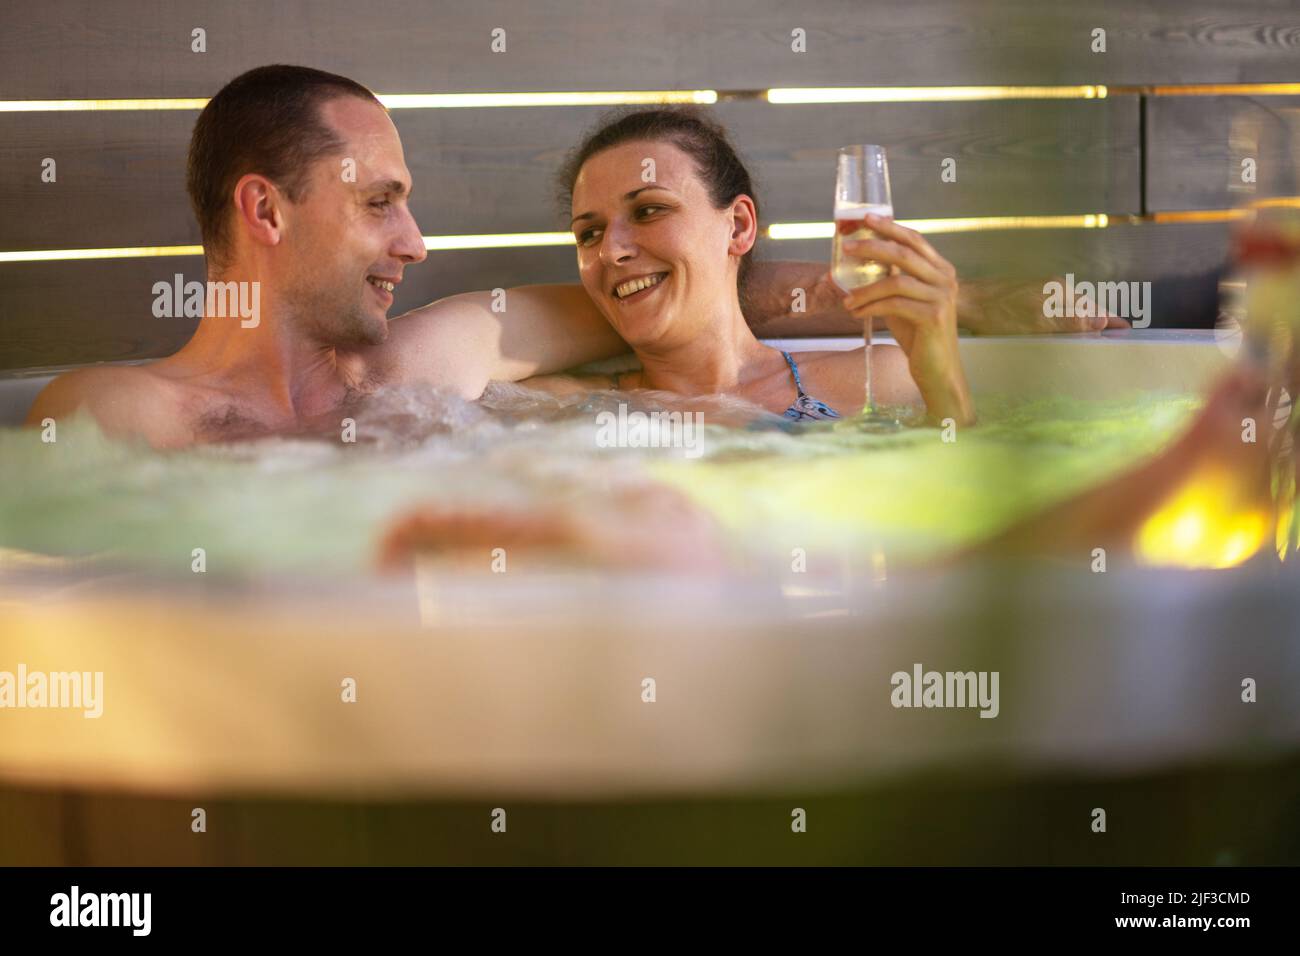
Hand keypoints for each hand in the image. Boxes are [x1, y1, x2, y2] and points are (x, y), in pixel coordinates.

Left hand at [837, 214, 973, 423]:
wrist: (937, 370)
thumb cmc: (919, 336)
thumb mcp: (903, 302)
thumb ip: (890, 282)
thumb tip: (859, 265)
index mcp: (941, 270)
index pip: (914, 240)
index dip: (890, 227)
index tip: (866, 219)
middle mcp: (945, 279)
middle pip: (905, 253)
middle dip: (873, 247)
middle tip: (847, 248)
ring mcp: (941, 297)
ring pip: (896, 281)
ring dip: (865, 289)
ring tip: (847, 300)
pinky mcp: (933, 317)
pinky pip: (894, 304)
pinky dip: (871, 307)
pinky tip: (857, 313)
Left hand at [959, 277, 1130, 333]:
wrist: (965, 302)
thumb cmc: (995, 314)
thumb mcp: (1035, 322)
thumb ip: (1068, 321)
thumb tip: (1100, 322)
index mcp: (1060, 292)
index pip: (1094, 308)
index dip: (1109, 320)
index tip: (1126, 329)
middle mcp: (1053, 287)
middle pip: (1085, 306)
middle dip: (1100, 319)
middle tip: (1116, 331)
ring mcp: (1039, 290)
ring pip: (1070, 306)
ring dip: (1083, 318)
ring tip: (1095, 331)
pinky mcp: (1026, 296)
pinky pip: (1055, 308)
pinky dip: (1066, 317)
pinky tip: (1063, 327)